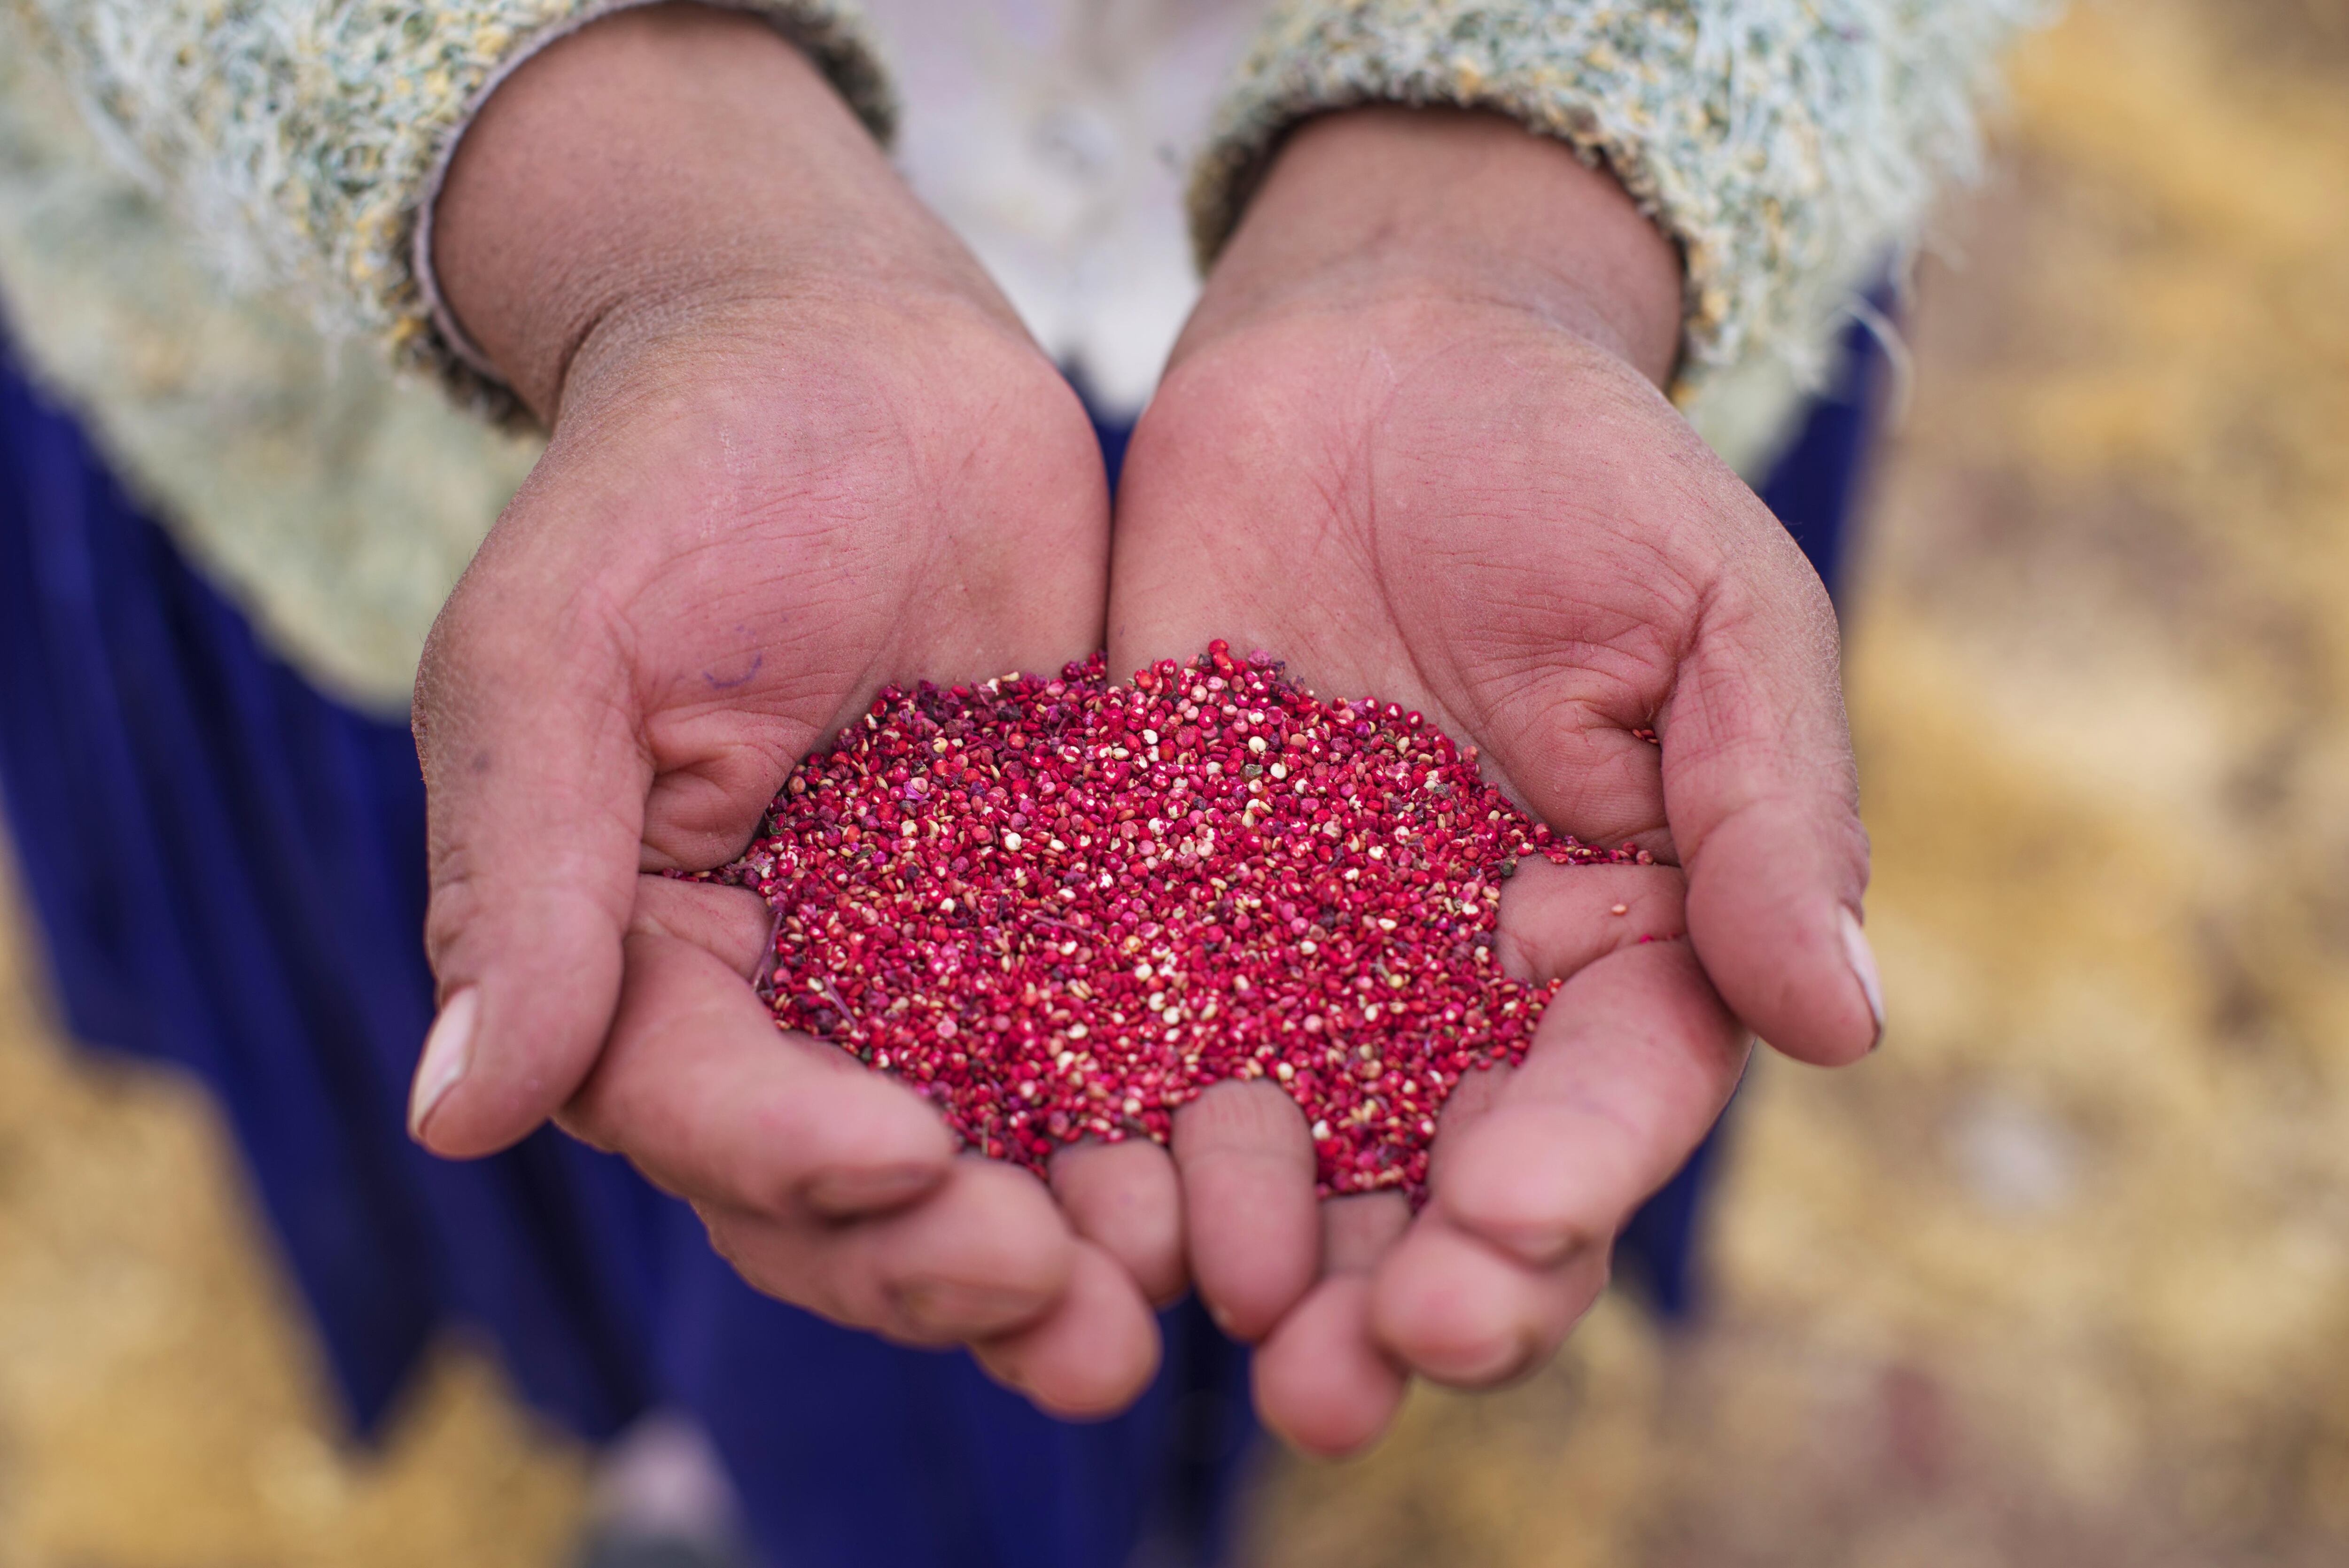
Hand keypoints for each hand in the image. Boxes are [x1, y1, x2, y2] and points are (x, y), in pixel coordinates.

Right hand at [409, 6, 1156, 1414]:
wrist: (853, 357)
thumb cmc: (677, 475)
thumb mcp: (561, 653)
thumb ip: (526, 876)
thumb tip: (455, 1116)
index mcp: (640, 957)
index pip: (701, 1108)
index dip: (793, 1159)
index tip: (905, 1164)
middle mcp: (786, 998)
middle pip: (849, 1190)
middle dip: (952, 1266)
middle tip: (1075, 1323)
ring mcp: (934, 969)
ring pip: (995, 1160)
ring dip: (1077, 1251)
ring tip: (1174, 1311)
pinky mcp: (1070, 917)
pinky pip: (1119, 1052)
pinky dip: (1174, 1129)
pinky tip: (1259, 1176)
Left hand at [1104, 108, 1881, 1450]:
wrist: (1378, 353)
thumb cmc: (1578, 468)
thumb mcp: (1714, 615)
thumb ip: (1767, 814)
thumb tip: (1842, 1024)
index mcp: (1621, 938)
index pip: (1605, 1107)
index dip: (1560, 1196)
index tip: (1495, 1249)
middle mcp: (1463, 985)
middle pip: (1445, 1183)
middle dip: (1403, 1295)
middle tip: (1341, 1383)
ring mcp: (1306, 957)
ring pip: (1291, 1154)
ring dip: (1253, 1253)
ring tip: (1213, 1316)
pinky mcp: (1162, 903)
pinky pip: (1135, 1044)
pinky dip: (1114, 1134)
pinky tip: (1082, 1202)